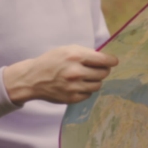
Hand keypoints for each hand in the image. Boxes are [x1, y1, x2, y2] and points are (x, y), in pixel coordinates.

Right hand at [3, 45, 118, 104]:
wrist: (33, 78)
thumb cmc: (51, 61)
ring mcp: (74, 87)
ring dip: (95, 80)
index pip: (104, 60)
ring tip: (87, 77)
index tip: (114, 61)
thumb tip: (105, 58)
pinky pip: (88, 95)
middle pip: (103, 73)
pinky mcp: (71, 98)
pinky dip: (86, 90)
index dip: (112, 61)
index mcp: (76, 56)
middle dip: (103, 70)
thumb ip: (86, 53)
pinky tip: (79, 85)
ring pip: (97, 85)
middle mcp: (76, 72)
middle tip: (98, 69)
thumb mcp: (67, 49)